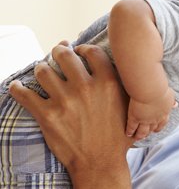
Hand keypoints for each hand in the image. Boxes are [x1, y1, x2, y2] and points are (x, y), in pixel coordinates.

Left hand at [10, 43, 133, 187]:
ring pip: (43, 71)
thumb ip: (121, 86)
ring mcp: (65, 101)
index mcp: (108, 83)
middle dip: (59, 51)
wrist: (101, 163)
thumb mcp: (129, 106)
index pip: (91, 52)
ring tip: (42, 71)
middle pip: (65, 55)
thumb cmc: (118, 136)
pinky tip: (17, 86)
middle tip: (58, 53)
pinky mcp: (47, 115)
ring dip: (41, 68)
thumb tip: (116, 69)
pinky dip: (17, 88)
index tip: (79, 50)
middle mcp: (86, 88)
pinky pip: (24, 94)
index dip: (83, 48)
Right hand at [125, 86, 175, 139]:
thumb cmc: (161, 90)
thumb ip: (172, 101)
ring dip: (139, 135)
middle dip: (148, 133)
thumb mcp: (169, 95)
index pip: (162, 124)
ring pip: (142, 131)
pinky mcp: (135, 118)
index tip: (155, 130)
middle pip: (152, 129)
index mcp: (164, 114)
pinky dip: (130, 131)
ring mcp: (145, 120)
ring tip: (136, 138)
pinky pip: (132, 127)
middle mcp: (155, 119)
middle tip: (144, 136)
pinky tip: (127, 134)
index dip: (158, 127)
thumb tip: (176, 104)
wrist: (151, 90)